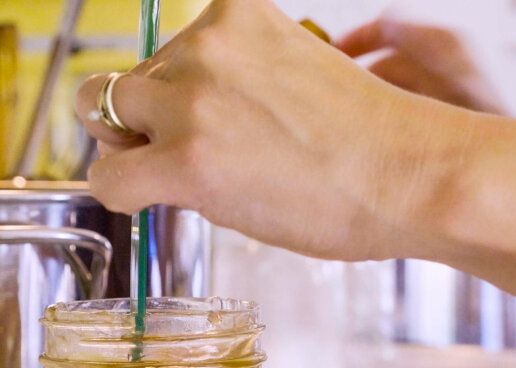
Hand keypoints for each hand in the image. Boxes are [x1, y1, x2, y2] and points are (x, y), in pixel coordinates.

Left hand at [75, 0, 473, 261]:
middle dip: (145, 122)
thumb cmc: (366, 138)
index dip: (167, 92)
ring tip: (185, 177)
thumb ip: (232, 74)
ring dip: (132, 151)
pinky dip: (118, 193)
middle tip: (189, 155)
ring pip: (104, 119)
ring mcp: (193, 99)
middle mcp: (206, 43)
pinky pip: (108, 179)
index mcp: (235, 11)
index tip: (192, 119)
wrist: (411, 174)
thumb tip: (176, 116)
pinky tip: (152, 201)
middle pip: (127, 80)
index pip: (164, 47)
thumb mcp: (294, 67)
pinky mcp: (185, 159)